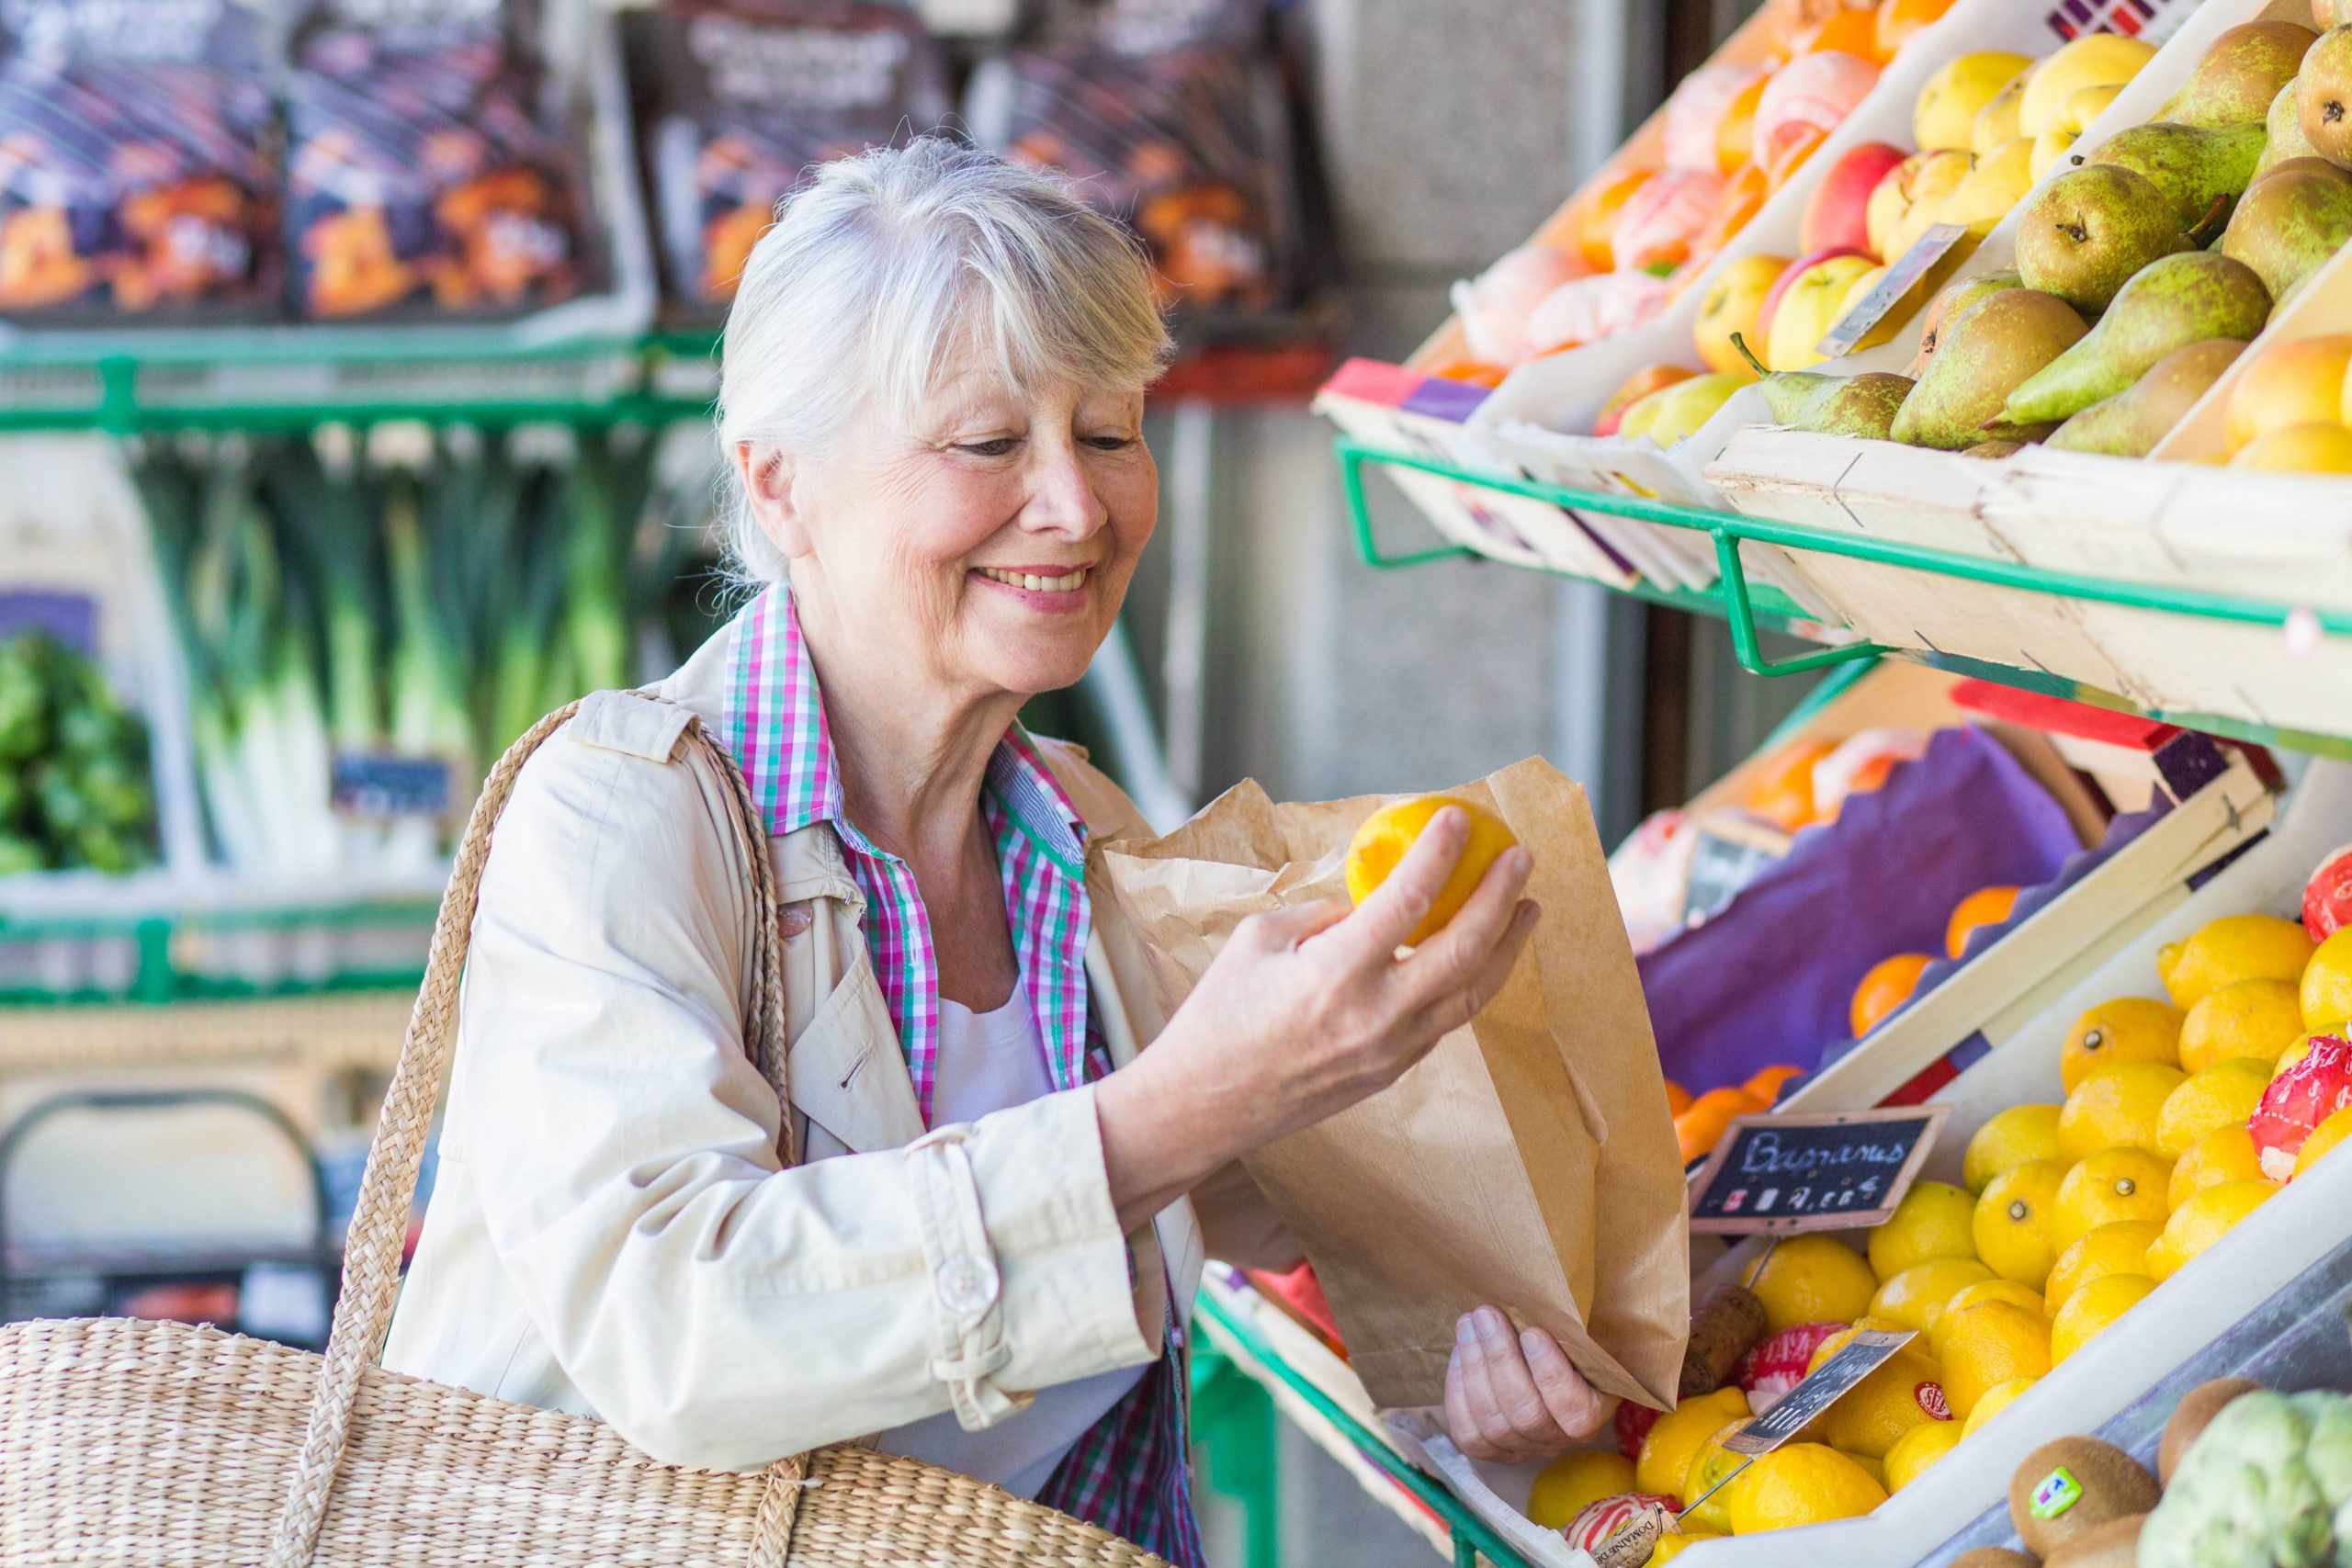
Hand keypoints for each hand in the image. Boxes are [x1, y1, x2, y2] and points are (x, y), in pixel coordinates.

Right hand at [1096, 808, 1536, 1226]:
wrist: (1204, 1105)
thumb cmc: (1220, 1014)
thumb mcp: (1260, 941)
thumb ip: (1325, 916)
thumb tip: (1373, 900)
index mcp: (1336, 972)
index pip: (1408, 899)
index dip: (1440, 852)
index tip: (1460, 819)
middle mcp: (1376, 1014)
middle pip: (1466, 948)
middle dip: (1500, 896)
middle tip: (1520, 858)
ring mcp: (1392, 1050)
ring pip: (1474, 992)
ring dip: (1507, 945)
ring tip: (1526, 907)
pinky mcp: (1393, 1071)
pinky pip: (1447, 1019)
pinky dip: (1472, 981)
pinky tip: (1480, 956)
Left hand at [1444, 1306, 1614, 1463]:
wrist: (1532, 1363)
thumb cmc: (1561, 1339)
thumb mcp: (1580, 1333)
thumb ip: (1573, 1326)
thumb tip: (1551, 1298)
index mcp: (1594, 1410)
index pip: (1575, 1410)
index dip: (1552, 1375)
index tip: (1533, 1332)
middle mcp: (1559, 1438)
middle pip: (1526, 1414)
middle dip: (1501, 1359)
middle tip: (1486, 1313)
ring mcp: (1523, 1448)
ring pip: (1493, 1423)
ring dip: (1475, 1367)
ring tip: (1468, 1324)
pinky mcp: (1489, 1450)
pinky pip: (1467, 1431)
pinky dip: (1459, 1389)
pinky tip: (1459, 1352)